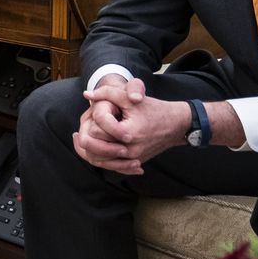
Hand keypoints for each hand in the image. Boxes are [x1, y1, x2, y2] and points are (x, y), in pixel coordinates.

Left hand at [71, 75, 190, 174]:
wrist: (176, 124)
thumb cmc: (153, 109)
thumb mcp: (130, 98)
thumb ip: (107, 93)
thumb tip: (86, 95)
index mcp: (128, 134)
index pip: (95, 130)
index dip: (93, 119)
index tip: (95, 111)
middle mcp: (130, 151)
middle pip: (93, 148)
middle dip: (87, 135)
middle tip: (83, 125)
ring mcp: (132, 159)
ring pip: (98, 160)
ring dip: (89, 148)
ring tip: (81, 135)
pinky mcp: (134, 162)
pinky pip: (109, 165)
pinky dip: (99, 157)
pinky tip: (92, 146)